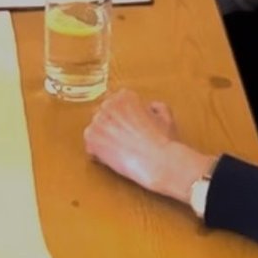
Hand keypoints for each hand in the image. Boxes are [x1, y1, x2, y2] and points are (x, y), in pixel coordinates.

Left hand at [84, 90, 216, 201]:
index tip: (130, 128)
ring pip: (97, 130)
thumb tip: (150, 107)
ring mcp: (98, 120)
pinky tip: (113, 158)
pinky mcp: (91, 137)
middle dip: (112, 127)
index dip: (124, 117)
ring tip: (120, 150)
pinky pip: (90, 145)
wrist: (157, 161)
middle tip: (124, 140)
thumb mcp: (167, 117)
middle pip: (105, 115)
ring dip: (105, 139)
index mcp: (125, 96)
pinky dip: (98, 153)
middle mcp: (109, 104)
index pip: (117, 103)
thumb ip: (157, 107)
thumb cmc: (163, 141)